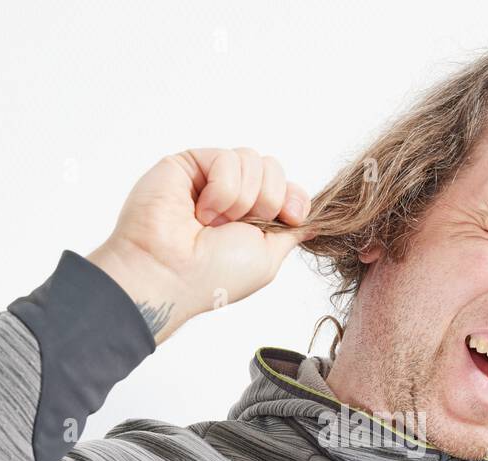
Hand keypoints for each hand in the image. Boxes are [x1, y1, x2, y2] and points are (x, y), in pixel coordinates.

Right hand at [87, 147, 315, 343]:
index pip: (286, 187)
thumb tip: (314, 220)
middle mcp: (232, 196)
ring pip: (253, 159)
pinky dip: (222, 189)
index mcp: (252, 219)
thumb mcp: (269, 258)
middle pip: (273, 168)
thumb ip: (291, 233)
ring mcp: (210, 178)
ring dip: (243, 198)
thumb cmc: (214, 275)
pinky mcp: (189, 163)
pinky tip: (202, 211)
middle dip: (268, 200)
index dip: (294, 198)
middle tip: (240, 226)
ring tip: (215, 223)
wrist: (172, 273)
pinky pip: (227, 158)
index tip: (290, 218)